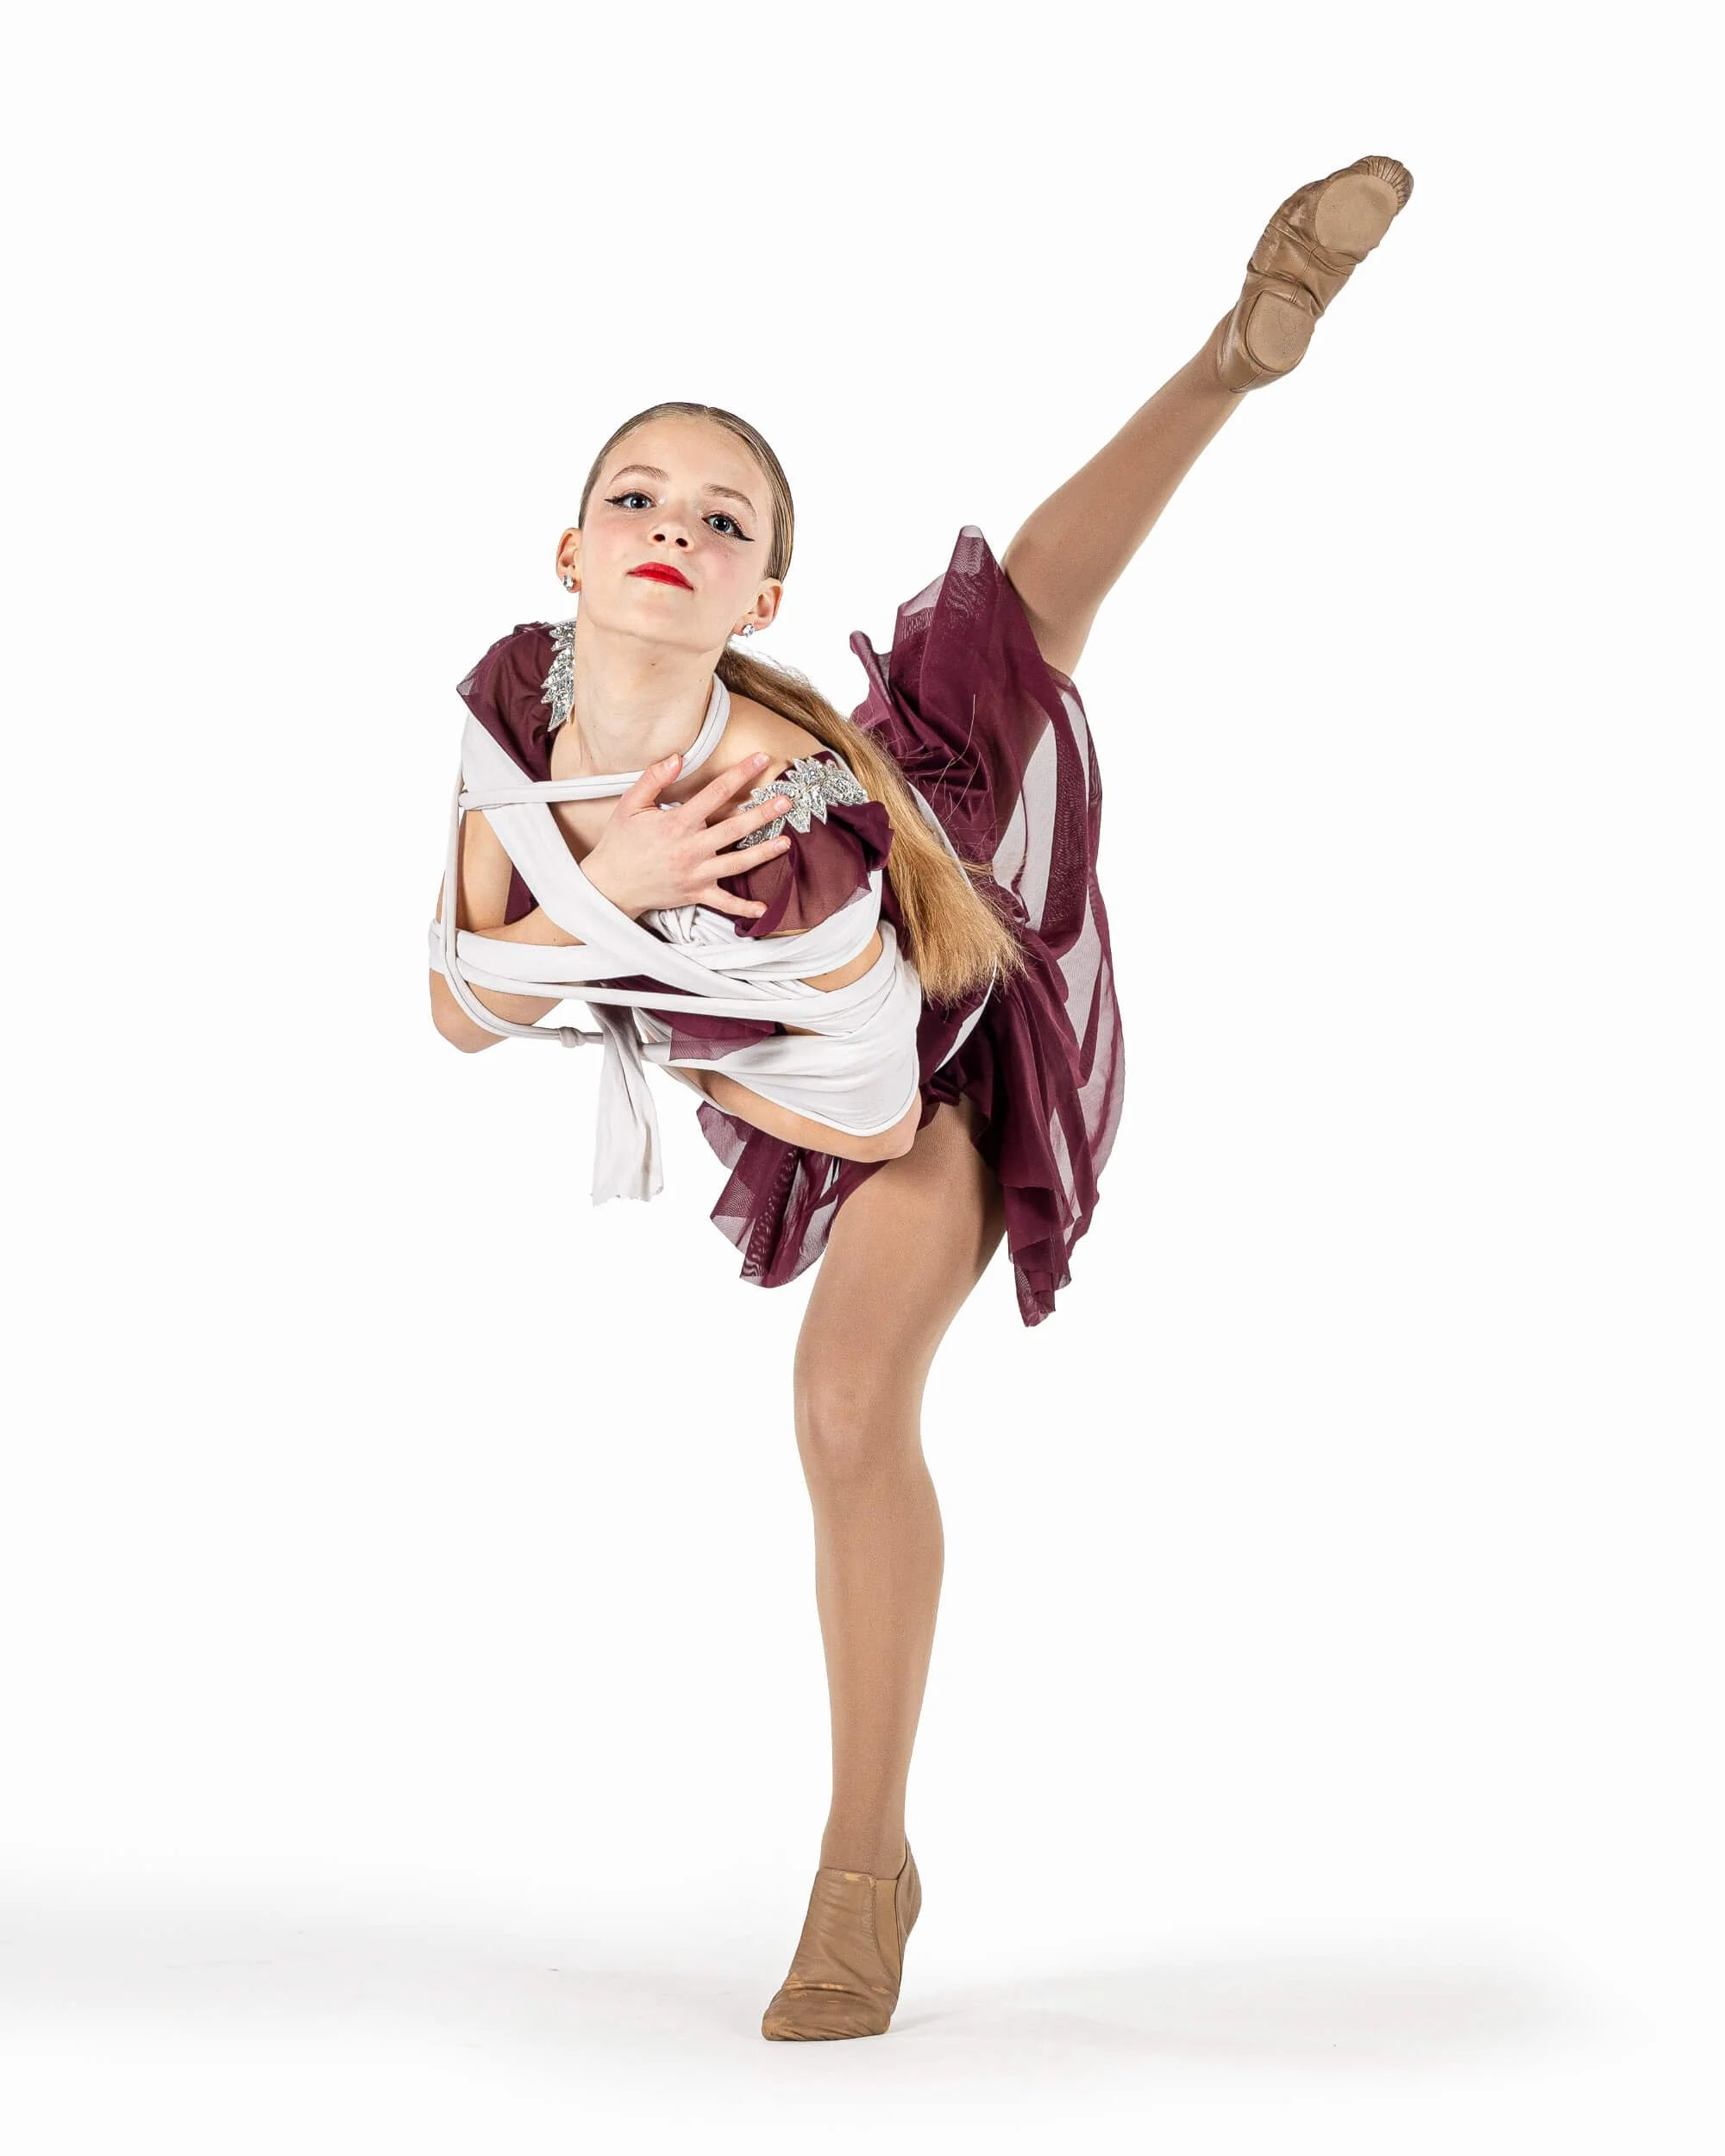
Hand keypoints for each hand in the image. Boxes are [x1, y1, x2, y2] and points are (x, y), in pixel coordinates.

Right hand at [582, 750, 793, 919]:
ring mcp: (696, 874)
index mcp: (678, 823)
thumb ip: (653, 779)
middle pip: (735, 828)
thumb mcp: (630, 805)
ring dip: (763, 853)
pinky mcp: (695, 894)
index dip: (740, 774)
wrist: (609, 885)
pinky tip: (764, 908)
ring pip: (737, 863)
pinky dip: (743, 908)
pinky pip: (723, 903)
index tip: (760, 759)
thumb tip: (677, 757)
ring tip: (786, 842)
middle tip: (787, 801)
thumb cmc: (620, 843)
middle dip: (763, 813)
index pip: (716, 793)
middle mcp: (692, 848)